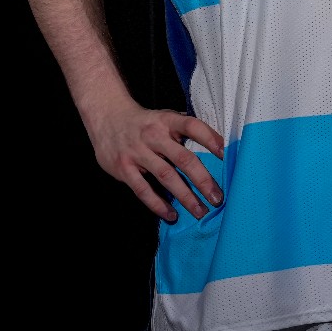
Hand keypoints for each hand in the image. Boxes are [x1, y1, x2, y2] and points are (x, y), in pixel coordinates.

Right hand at [89, 103, 225, 223]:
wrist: (106, 116)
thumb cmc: (143, 121)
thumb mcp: (163, 117)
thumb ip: (183, 129)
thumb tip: (216, 145)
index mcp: (167, 120)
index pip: (192, 126)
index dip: (210, 139)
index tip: (225, 155)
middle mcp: (154, 135)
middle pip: (183, 158)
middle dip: (203, 180)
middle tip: (217, 198)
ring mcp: (137, 152)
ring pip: (166, 176)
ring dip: (185, 196)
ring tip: (199, 211)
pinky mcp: (124, 168)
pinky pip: (143, 190)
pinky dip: (157, 204)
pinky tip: (170, 214)